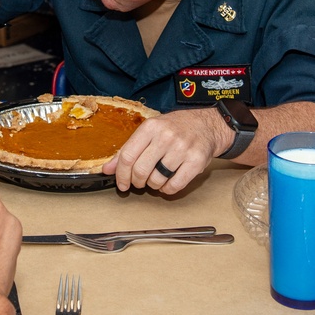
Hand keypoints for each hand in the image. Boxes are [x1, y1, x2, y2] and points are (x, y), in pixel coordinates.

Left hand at [101, 107, 226, 194]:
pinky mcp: (196, 161)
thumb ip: (128, 150)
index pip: (127, 156)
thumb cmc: (174, 128)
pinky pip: (175, 185)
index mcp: (150, 127)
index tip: (121, 184)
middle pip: (140, 170)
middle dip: (137, 182)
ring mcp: (182, 148)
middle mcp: (166, 136)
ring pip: (157, 179)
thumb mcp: (149, 132)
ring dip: (153, 185)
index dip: (121, 175)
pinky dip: (167, 189)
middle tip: (139, 183)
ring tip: (155, 179)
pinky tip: (166, 184)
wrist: (207, 124)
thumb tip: (107, 169)